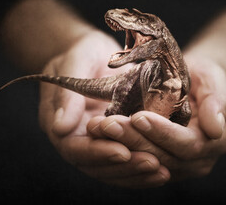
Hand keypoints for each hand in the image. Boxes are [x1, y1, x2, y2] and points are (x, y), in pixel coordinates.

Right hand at [38, 31, 167, 187]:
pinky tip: (163, 170)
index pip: (75, 148)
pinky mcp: (115, 139)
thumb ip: (68, 94)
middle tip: (153, 164)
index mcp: (62, 123)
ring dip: (136, 173)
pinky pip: (126, 159)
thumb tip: (61, 128)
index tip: (124, 151)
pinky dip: (141, 169)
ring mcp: (97, 141)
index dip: (98, 152)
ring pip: (112, 168)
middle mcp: (78, 138)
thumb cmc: (81, 52)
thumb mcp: (75, 62)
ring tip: (162, 172)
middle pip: (96, 165)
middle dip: (124, 167)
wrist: (93, 53)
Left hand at [87, 58, 225, 182]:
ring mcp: (179, 165)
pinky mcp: (161, 163)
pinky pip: (139, 161)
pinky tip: (101, 136)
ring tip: (100, 128)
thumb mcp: (213, 79)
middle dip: (135, 140)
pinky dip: (120, 149)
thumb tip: (216, 129)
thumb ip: (217, 101)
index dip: (163, 133)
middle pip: (163, 157)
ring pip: (147, 162)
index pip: (188, 145)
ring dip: (123, 145)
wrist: (194, 85)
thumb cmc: (204, 77)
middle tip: (108, 124)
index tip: (138, 116)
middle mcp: (198, 160)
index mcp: (215, 142)